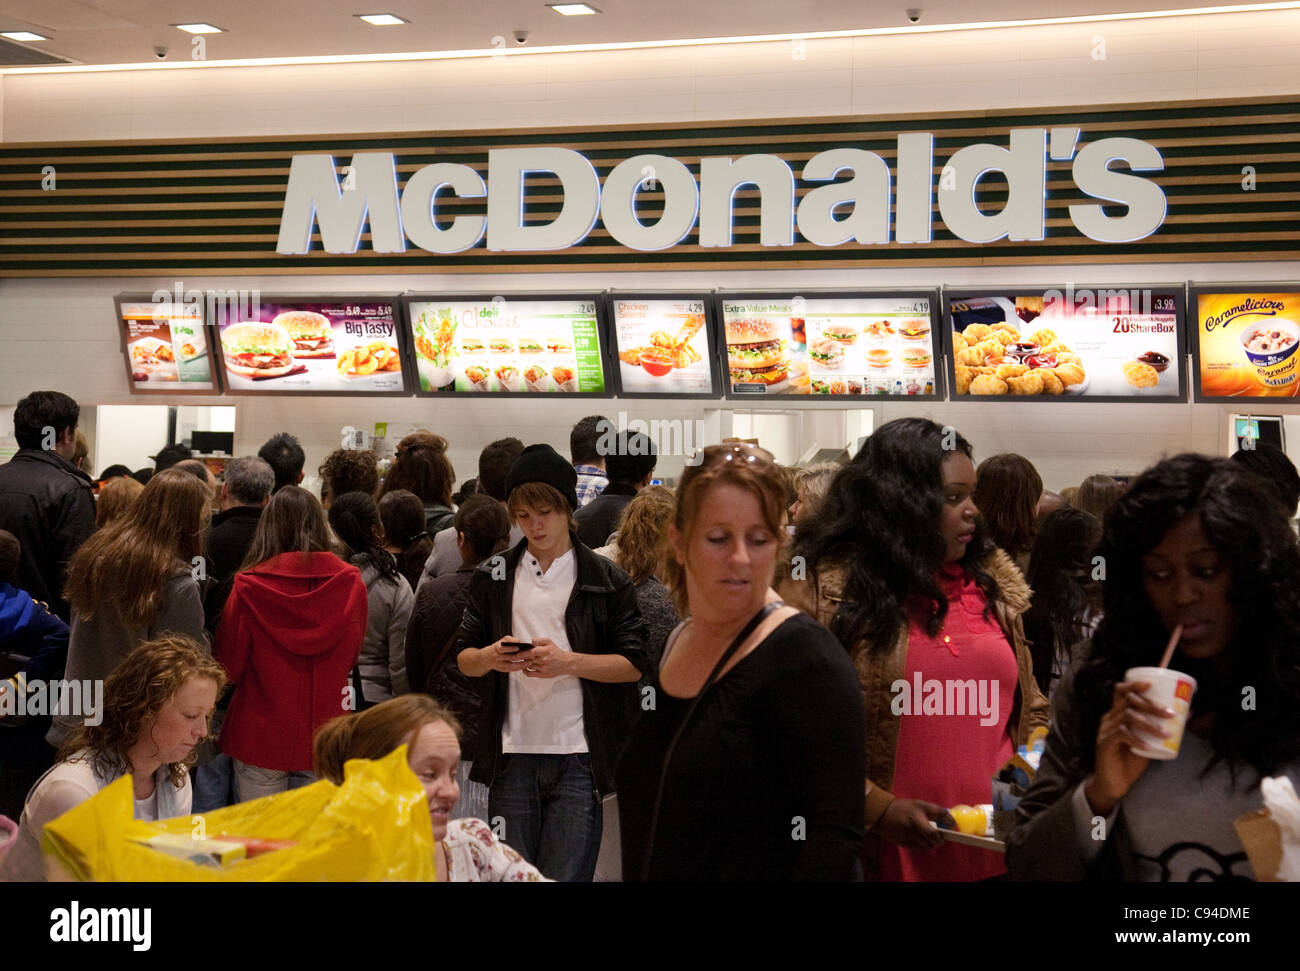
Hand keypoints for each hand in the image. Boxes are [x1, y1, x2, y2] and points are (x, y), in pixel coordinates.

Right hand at [482, 636, 531, 673]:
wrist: (486, 658)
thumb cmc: (499, 646)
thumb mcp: (501, 641)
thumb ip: (510, 640)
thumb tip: (519, 642)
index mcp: (497, 648)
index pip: (503, 648)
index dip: (511, 648)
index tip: (518, 647)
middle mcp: (497, 657)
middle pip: (510, 658)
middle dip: (521, 656)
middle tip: (530, 655)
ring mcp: (499, 664)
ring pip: (511, 666)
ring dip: (521, 664)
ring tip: (530, 662)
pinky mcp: (501, 669)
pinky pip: (510, 670)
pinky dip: (518, 668)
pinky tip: (525, 666)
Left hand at [519, 638, 570, 678]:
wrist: (565, 663)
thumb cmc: (556, 652)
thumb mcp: (549, 642)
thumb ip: (539, 640)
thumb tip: (531, 642)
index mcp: (546, 651)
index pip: (531, 652)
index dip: (523, 652)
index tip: (518, 652)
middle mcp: (544, 660)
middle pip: (528, 659)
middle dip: (522, 657)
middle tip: (517, 656)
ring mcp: (543, 668)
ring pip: (529, 665)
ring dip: (524, 663)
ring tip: (524, 660)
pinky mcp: (542, 675)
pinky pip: (530, 674)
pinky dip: (525, 671)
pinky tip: (525, 668)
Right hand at [875, 798, 951, 849]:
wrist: (881, 813)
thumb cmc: (903, 807)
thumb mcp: (918, 804)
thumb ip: (932, 811)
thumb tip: (949, 821)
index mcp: (919, 810)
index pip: (940, 814)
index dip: (949, 822)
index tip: (953, 826)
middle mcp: (914, 822)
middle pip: (933, 835)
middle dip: (940, 838)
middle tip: (941, 837)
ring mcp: (908, 833)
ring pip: (927, 844)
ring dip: (931, 843)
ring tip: (930, 838)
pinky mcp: (903, 841)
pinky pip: (919, 848)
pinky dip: (923, 846)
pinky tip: (921, 840)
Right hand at [1084, 680, 1171, 815]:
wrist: (1113, 784)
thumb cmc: (1130, 761)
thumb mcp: (1148, 742)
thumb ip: (1159, 730)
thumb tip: (1186, 716)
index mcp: (1117, 715)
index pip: (1120, 692)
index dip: (1133, 685)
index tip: (1150, 684)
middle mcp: (1109, 719)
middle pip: (1128, 702)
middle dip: (1151, 706)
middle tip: (1171, 714)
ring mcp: (1106, 731)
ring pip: (1127, 718)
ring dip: (1149, 724)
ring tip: (1165, 734)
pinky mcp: (1105, 744)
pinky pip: (1122, 736)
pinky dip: (1137, 740)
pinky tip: (1149, 747)